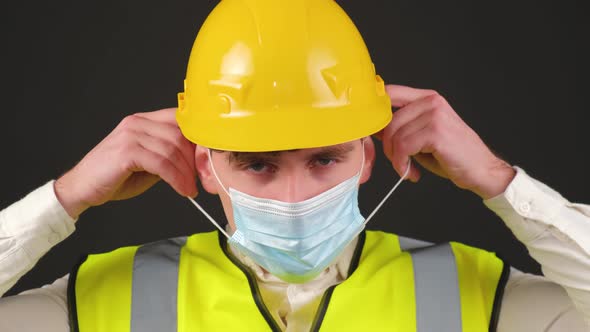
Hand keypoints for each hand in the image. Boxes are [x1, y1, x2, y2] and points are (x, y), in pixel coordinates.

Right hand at [54, 108, 197, 218]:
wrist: (82, 188)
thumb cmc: (114, 177)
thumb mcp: (148, 163)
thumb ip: (168, 156)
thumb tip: (195, 161)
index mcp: (143, 120)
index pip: (180, 119)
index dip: (197, 140)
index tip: (206, 160)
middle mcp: (137, 122)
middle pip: (180, 135)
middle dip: (195, 159)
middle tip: (201, 178)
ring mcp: (131, 134)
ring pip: (173, 150)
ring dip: (187, 173)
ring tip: (190, 188)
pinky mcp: (127, 151)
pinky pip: (162, 163)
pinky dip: (176, 178)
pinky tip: (181, 189)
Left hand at [374, 84, 515, 199]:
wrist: (481, 169)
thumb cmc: (452, 155)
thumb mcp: (422, 136)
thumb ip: (402, 126)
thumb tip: (375, 127)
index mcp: (427, 98)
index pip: (390, 93)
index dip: (375, 112)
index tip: (374, 133)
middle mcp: (431, 101)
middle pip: (388, 120)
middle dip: (388, 146)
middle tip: (398, 162)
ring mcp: (435, 114)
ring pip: (394, 136)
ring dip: (396, 159)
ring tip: (407, 169)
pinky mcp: (436, 132)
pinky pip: (403, 148)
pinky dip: (402, 165)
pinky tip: (412, 172)